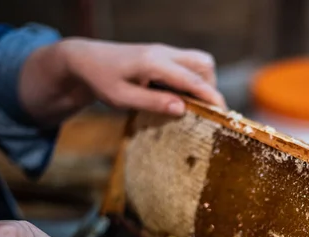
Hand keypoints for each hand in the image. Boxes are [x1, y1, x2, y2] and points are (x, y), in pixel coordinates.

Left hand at [20, 38, 226, 123]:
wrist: (85, 59)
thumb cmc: (101, 81)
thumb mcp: (122, 98)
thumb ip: (153, 102)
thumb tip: (182, 108)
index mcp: (154, 63)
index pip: (192, 79)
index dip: (211, 97)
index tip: (223, 113)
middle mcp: (163, 53)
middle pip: (203, 64)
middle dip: (210, 87)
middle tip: (205, 111)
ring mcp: (164, 51)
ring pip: (198, 61)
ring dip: (203, 82)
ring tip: (192, 105)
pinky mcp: (162, 55)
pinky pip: (187, 64)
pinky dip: (192, 79)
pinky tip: (180, 96)